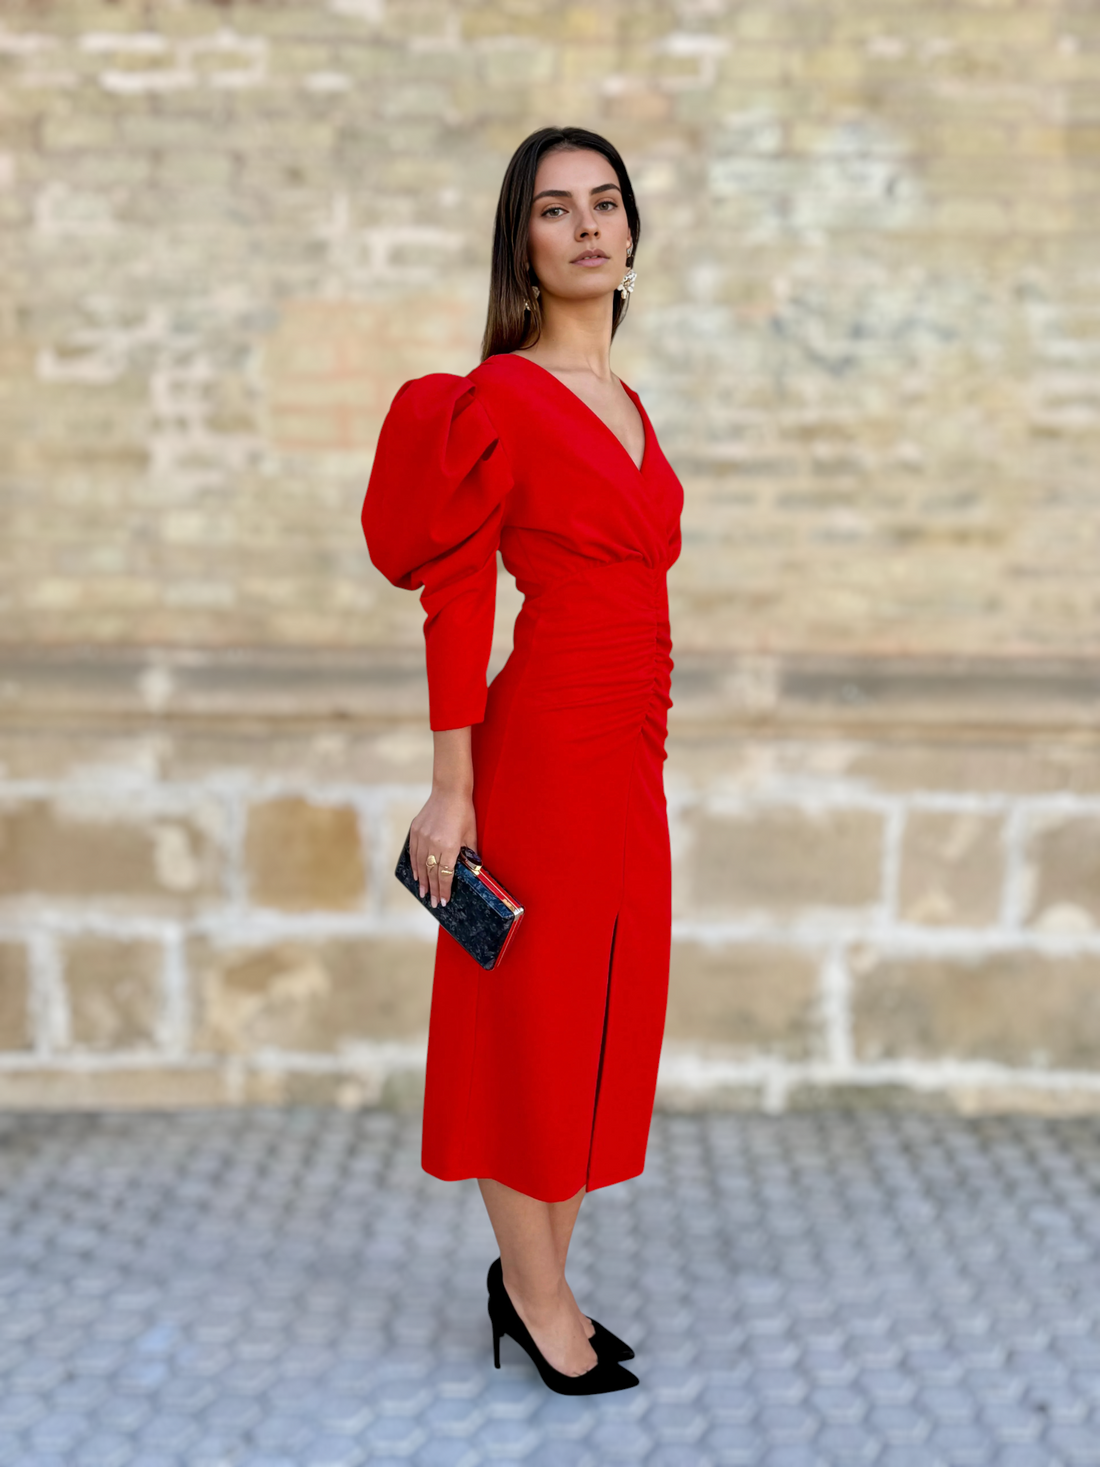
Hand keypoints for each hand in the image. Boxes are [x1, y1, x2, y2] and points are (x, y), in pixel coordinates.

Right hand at [410, 790, 476, 908]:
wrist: (449, 790)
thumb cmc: (464, 812)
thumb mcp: (471, 834)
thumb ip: (468, 854)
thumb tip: (470, 871)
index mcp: (449, 846)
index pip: (445, 875)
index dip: (444, 889)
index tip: (444, 901)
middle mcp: (433, 843)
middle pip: (431, 872)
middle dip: (433, 890)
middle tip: (434, 903)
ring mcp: (422, 836)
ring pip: (420, 864)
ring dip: (422, 880)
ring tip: (424, 893)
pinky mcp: (415, 830)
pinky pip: (413, 852)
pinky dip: (414, 865)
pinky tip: (416, 874)